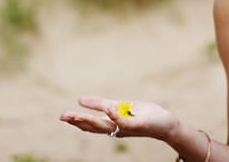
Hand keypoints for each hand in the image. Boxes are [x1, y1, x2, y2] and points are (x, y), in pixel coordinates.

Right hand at [59, 95, 178, 139]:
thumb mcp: (119, 106)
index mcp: (111, 124)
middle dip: (78, 121)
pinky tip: (107, 109)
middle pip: (94, 127)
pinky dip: (115, 116)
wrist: (166, 123)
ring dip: (91, 120)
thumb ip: (102, 104)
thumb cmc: (144, 115)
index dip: (76, 121)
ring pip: (106, 126)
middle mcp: (116, 129)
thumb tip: (80, 100)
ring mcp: (126, 128)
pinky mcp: (138, 125)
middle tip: (63, 117)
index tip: (63, 116)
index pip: (90, 125)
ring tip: (76, 114)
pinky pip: (125, 122)